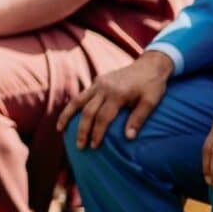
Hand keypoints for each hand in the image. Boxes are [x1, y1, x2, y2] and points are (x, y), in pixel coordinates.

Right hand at [59, 50, 173, 149]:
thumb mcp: (151, 102)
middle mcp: (103, 88)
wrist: (149, 65)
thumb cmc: (153, 86)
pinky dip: (74, 106)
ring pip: (78, 101)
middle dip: (82, 130)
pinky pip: (82, 95)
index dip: (97, 132)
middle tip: (79, 146)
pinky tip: (70, 115)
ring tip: (60, 129)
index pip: (102, 117)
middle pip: (87, 111)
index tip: (94, 146)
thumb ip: (138, 119)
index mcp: (117, 94)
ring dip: (67, 115)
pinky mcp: (97, 81)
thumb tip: (128, 138)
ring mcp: (98, 83)